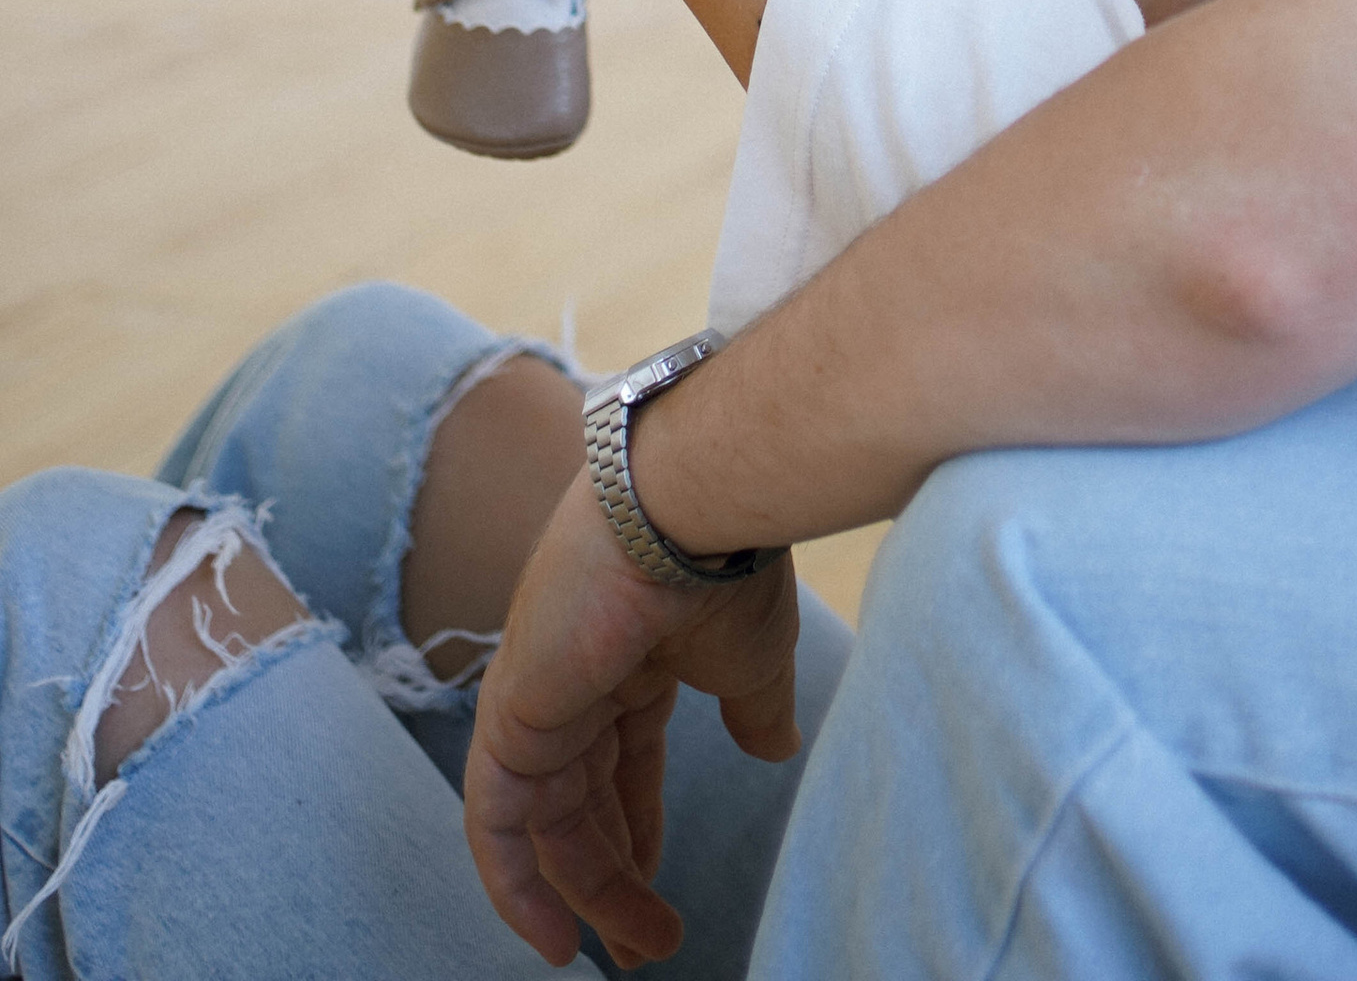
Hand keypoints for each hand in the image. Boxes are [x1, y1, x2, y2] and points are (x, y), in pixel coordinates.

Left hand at [464, 474, 801, 969]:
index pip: (624, 761)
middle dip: (615, 876)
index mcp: (630, 657)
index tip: (663, 892)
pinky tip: (553, 938)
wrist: (687, 506)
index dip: (641, 827)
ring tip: (635, 949)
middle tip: (652, 942)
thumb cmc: (726, 567)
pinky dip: (514, 883)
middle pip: (583, 800)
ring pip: (547, 821)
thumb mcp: (753, 658)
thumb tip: (774, 747)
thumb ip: (755, 708)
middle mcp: (575, 678)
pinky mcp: (508, 716)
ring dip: (585, 893)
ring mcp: (537, 696)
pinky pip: (496, 821)